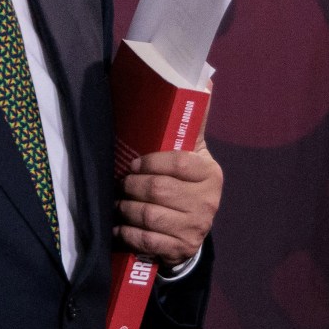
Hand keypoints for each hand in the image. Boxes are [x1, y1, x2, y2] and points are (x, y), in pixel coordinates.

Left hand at [116, 133, 221, 265]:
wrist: (192, 229)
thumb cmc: (186, 182)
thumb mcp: (193, 153)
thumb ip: (194, 121)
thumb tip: (205, 79)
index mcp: (210, 173)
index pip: (179, 162)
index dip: (150, 162)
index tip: (133, 163)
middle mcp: (207, 201)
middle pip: (159, 190)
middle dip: (132, 186)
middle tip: (121, 184)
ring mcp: (196, 227)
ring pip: (150, 216)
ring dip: (126, 209)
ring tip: (119, 203)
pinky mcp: (181, 248)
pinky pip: (147, 240)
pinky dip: (128, 233)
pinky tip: (121, 227)